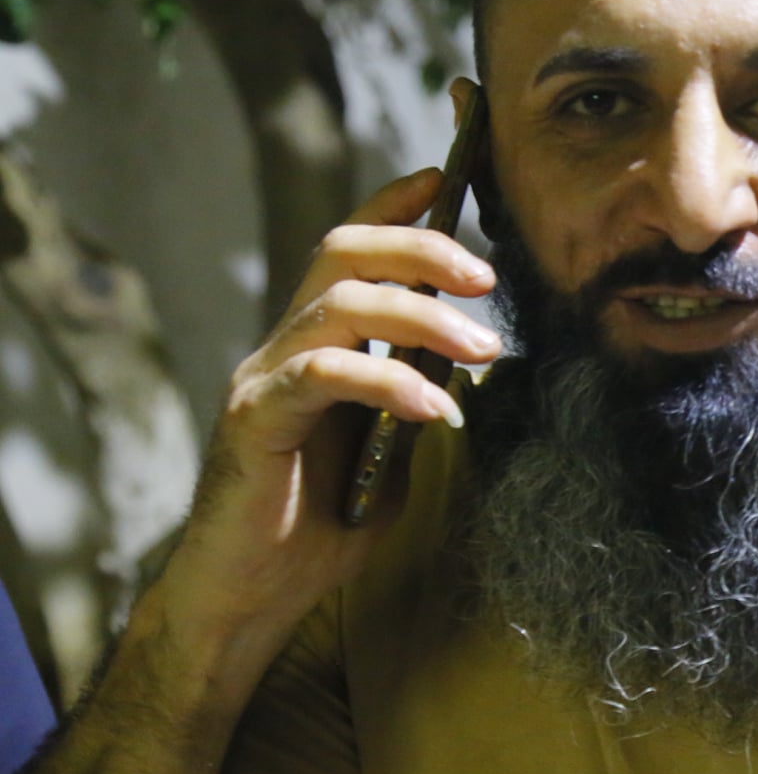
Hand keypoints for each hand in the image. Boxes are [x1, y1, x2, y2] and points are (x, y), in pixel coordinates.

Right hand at [156, 168, 501, 699]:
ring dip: (422, 316)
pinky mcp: (255, 421)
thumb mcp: (392, 446)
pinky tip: (433, 411)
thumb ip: (419, 392)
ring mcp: (264, 378)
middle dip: (422, 248)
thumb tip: (477, 351)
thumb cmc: (323, 522)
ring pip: (338, 303)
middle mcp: (284, 346)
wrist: (254, 597)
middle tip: (488, 276)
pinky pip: (323, 375)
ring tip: (484, 350)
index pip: (351, 249)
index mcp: (318, 343)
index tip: (447, 177)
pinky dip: (388, 381)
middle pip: (343, 252)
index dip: (394, 204)